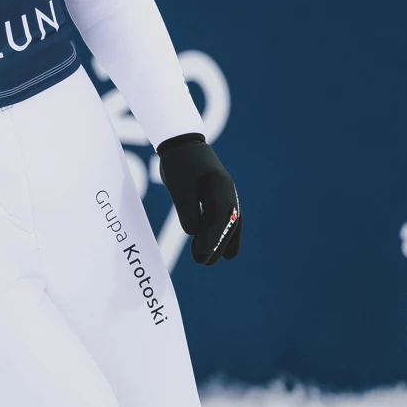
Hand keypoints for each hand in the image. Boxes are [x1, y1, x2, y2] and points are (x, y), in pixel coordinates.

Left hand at [156, 133, 241, 265]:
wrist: (181, 143)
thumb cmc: (178, 162)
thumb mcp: (179, 186)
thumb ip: (187, 209)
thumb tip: (193, 234)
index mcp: (219, 186)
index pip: (218, 218)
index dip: (211, 238)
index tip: (202, 254)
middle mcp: (227, 192)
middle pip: (226, 225)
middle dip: (216, 245)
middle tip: (202, 263)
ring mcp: (225, 195)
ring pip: (228, 225)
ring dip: (219, 243)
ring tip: (207, 261)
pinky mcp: (217, 198)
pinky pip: (224, 220)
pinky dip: (223, 235)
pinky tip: (221, 250)